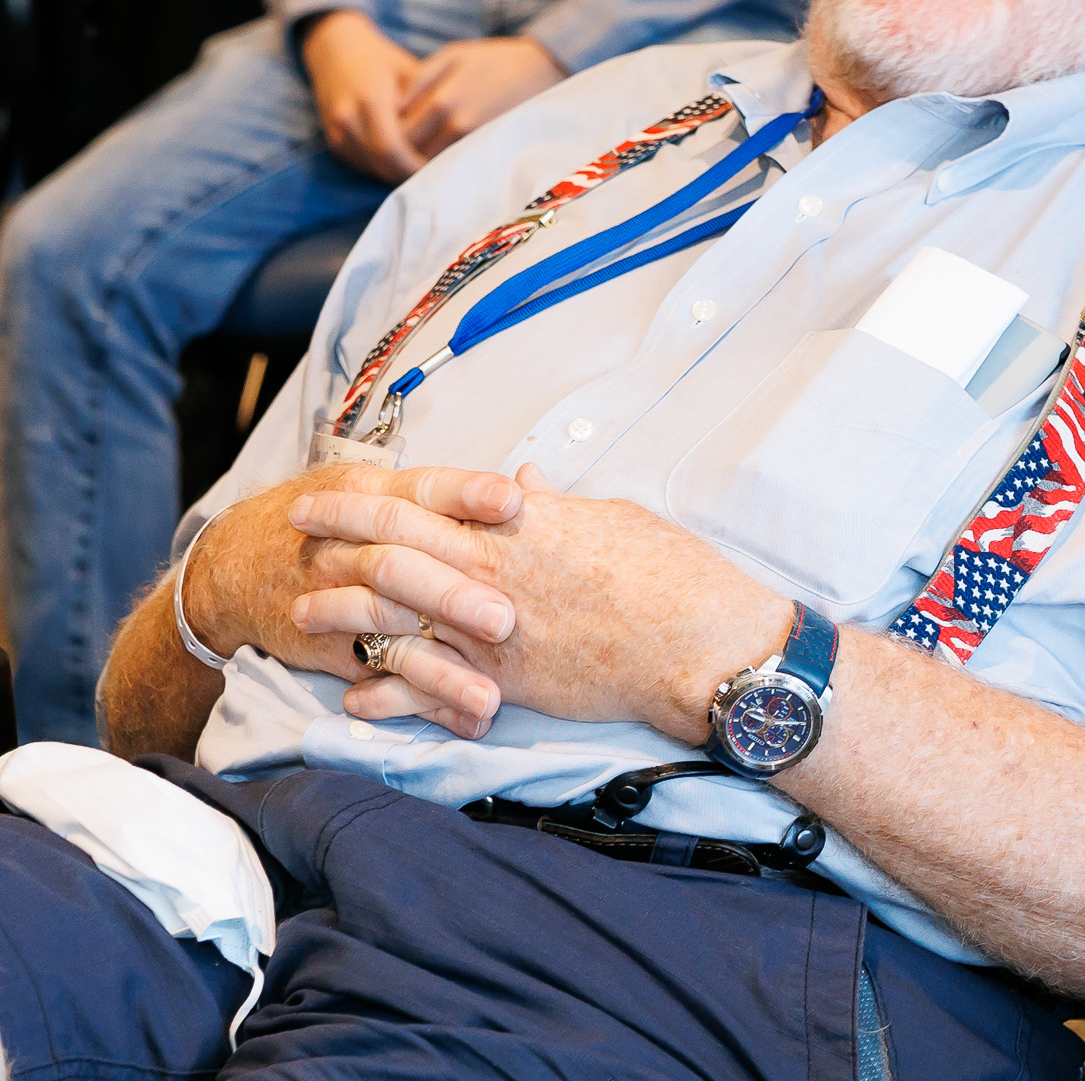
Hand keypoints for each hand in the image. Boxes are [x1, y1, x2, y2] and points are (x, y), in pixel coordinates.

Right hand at [180, 463, 527, 726]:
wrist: (243, 561)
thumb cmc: (337, 517)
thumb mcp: (382, 490)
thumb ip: (457, 494)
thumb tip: (536, 484)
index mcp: (378, 496)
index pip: (426, 490)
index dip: (468, 494)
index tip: (514, 502)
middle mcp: (358, 548)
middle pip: (406, 567)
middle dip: (454, 595)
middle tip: (507, 619)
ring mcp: (343, 601)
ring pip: (392, 634)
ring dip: (443, 670)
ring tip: (490, 697)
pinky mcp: (338, 649)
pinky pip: (384, 680)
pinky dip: (424, 704)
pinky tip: (464, 721)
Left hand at [285, 464, 788, 742]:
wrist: (697, 642)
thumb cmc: (670, 574)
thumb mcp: (613, 520)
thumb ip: (557, 506)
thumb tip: (521, 483)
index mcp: (517, 524)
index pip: (422, 498)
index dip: (367, 493)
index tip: (331, 485)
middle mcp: (490, 571)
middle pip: (390, 545)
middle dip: (335, 533)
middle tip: (292, 525)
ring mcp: (490, 629)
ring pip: (392, 615)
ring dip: (341, 611)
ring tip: (301, 609)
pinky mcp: (502, 681)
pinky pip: (423, 687)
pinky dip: (384, 691)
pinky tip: (354, 695)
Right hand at [302, 11, 427, 181]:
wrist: (336, 51)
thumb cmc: (382, 60)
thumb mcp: (409, 71)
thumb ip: (426, 99)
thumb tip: (452, 129)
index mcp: (370, 100)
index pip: (392, 147)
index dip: (414, 164)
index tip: (439, 169)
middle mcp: (347, 118)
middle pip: (379, 163)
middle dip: (407, 174)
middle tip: (434, 177)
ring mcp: (335, 130)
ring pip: (367, 167)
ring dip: (393, 174)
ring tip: (421, 173)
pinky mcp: (331, 138)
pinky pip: (357, 163)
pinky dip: (379, 168)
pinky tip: (401, 165)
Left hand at [399, 35, 565, 156]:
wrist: (546, 67)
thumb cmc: (497, 59)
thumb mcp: (453, 55)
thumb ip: (419, 80)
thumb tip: (394, 107)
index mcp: (441, 100)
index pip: (398, 133)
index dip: (388, 134)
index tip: (387, 130)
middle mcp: (456, 125)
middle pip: (412, 153)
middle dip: (401, 152)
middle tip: (397, 146)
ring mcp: (477, 140)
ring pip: (433, 163)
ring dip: (422, 160)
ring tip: (420, 151)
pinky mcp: (492, 148)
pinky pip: (457, 164)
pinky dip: (445, 162)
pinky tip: (446, 153)